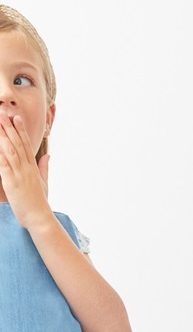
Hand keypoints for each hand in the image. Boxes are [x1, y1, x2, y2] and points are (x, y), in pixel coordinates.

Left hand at [0, 112, 52, 228]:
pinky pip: (3, 164)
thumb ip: (44, 168)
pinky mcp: (11, 182)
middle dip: (9, 128)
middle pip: (17, 144)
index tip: (16, 118)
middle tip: (3, 113)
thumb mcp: (44, 183)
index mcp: (33, 169)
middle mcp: (26, 169)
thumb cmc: (40, 203)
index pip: (26, 145)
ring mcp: (19, 174)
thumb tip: (48, 156)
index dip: (21, 131)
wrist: (40, 218)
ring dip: (3, 135)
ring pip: (10, 150)